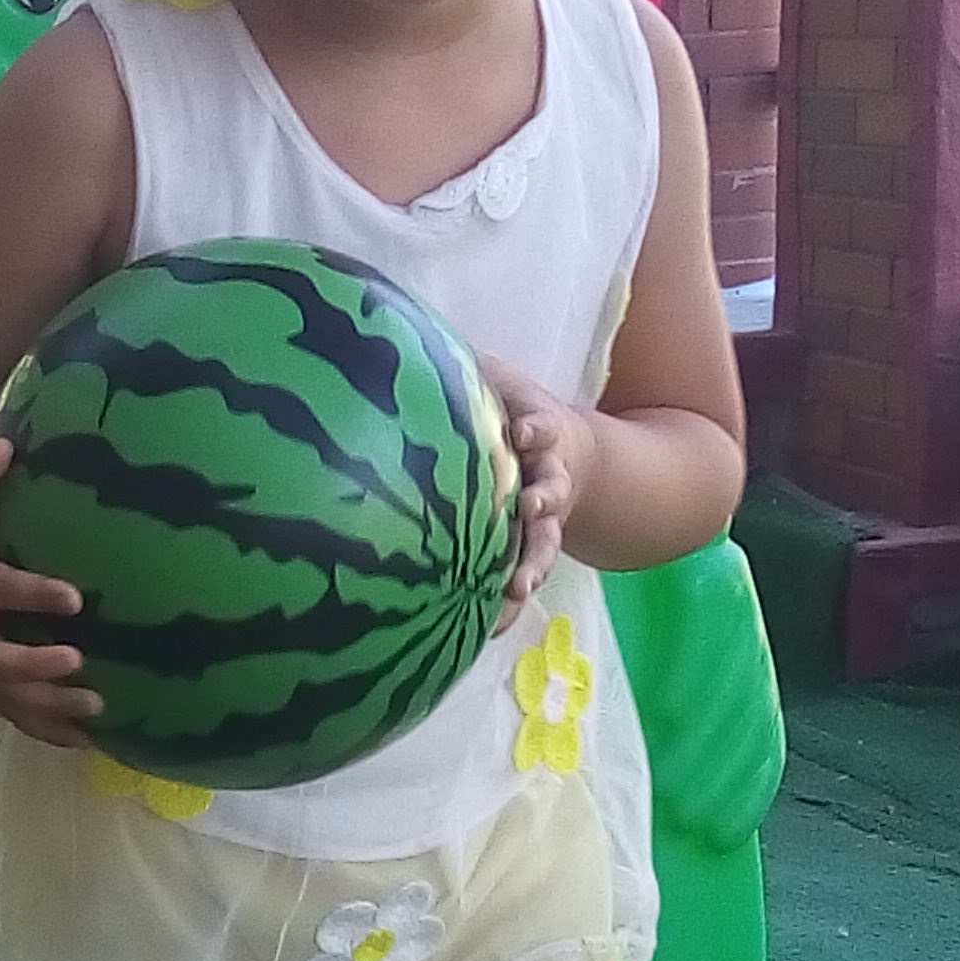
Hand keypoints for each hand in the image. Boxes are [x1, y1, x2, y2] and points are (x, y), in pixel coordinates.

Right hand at [0, 435, 99, 747]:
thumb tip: (7, 445)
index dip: (30, 595)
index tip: (74, 598)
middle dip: (32, 666)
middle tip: (78, 663)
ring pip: (2, 694)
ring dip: (47, 707)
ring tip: (97, 711)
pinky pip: (9, 711)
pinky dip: (45, 729)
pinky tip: (86, 741)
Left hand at [475, 351, 590, 629]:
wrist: (565, 452)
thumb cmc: (512, 411)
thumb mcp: (497, 380)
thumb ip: (466, 366)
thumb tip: (394, 329)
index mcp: (538, 433)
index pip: (543, 426)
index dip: (536, 428)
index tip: (525, 432)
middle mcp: (547, 478)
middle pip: (553, 490)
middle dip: (546, 500)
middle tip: (536, 508)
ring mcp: (542, 521)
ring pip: (543, 545)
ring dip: (532, 564)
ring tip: (518, 588)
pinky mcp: (529, 551)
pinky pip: (520, 580)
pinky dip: (507, 606)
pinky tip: (484, 632)